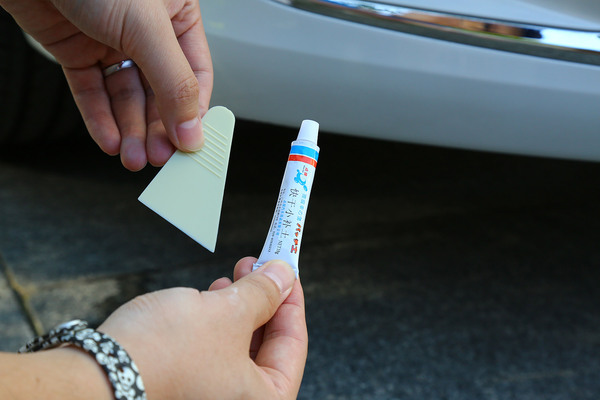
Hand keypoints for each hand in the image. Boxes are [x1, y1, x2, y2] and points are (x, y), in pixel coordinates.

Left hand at [1, 0, 212, 170]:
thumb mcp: (146, 27)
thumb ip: (173, 81)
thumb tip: (191, 129)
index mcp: (177, 17)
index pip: (195, 74)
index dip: (193, 111)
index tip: (190, 143)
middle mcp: (147, 34)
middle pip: (160, 93)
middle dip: (157, 128)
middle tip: (158, 156)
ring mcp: (111, 44)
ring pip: (127, 97)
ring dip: (130, 131)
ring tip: (133, 157)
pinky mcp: (78, 53)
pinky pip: (93, 93)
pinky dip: (100, 119)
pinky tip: (109, 140)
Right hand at [98, 258, 307, 399]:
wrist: (96, 375)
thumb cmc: (166, 353)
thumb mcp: (228, 312)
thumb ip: (264, 293)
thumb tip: (283, 276)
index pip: (293, 345)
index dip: (292, 301)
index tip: (288, 271)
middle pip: (268, 346)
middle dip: (265, 301)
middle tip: (262, 268)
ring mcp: (212, 397)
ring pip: (240, 346)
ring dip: (241, 308)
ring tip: (235, 277)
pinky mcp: (188, 387)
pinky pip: (217, 352)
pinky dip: (219, 323)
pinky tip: (212, 297)